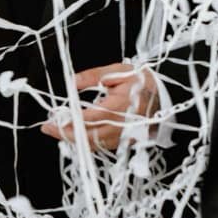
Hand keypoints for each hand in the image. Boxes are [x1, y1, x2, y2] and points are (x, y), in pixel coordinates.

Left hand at [41, 62, 158, 151]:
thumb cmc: (144, 82)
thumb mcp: (119, 71)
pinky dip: (87, 142)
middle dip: (66, 134)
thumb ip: (94, 76)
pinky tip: (75, 135)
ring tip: (57, 131)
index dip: (70, 120)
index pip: (90, 118)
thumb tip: (71, 82)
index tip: (54, 117)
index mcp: (121, 106)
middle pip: (89, 137)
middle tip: (48, 128)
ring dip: (74, 140)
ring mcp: (125, 137)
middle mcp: (123, 126)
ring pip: (95, 145)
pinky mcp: (126, 142)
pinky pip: (103, 146)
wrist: (168, 97)